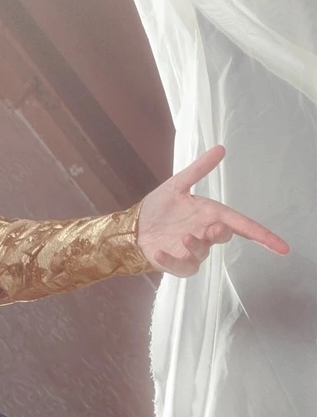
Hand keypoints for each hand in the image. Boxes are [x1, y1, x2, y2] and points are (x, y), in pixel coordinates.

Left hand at [136, 145, 288, 276]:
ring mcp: (193, 250)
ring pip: (204, 253)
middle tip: (214, 228)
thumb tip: (220, 148)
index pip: (243, 225)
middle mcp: (205, 233)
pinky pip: (183, 267)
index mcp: (210, 214)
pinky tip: (159, 252)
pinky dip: (171, 261)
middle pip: (225, 236)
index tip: (282, 247)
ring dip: (196, 246)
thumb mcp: (177, 185)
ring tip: (183, 237)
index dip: (263, 236)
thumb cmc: (158, 206)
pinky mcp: (178, 264)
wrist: (134, 226)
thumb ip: (198, 170)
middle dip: (222, 233)